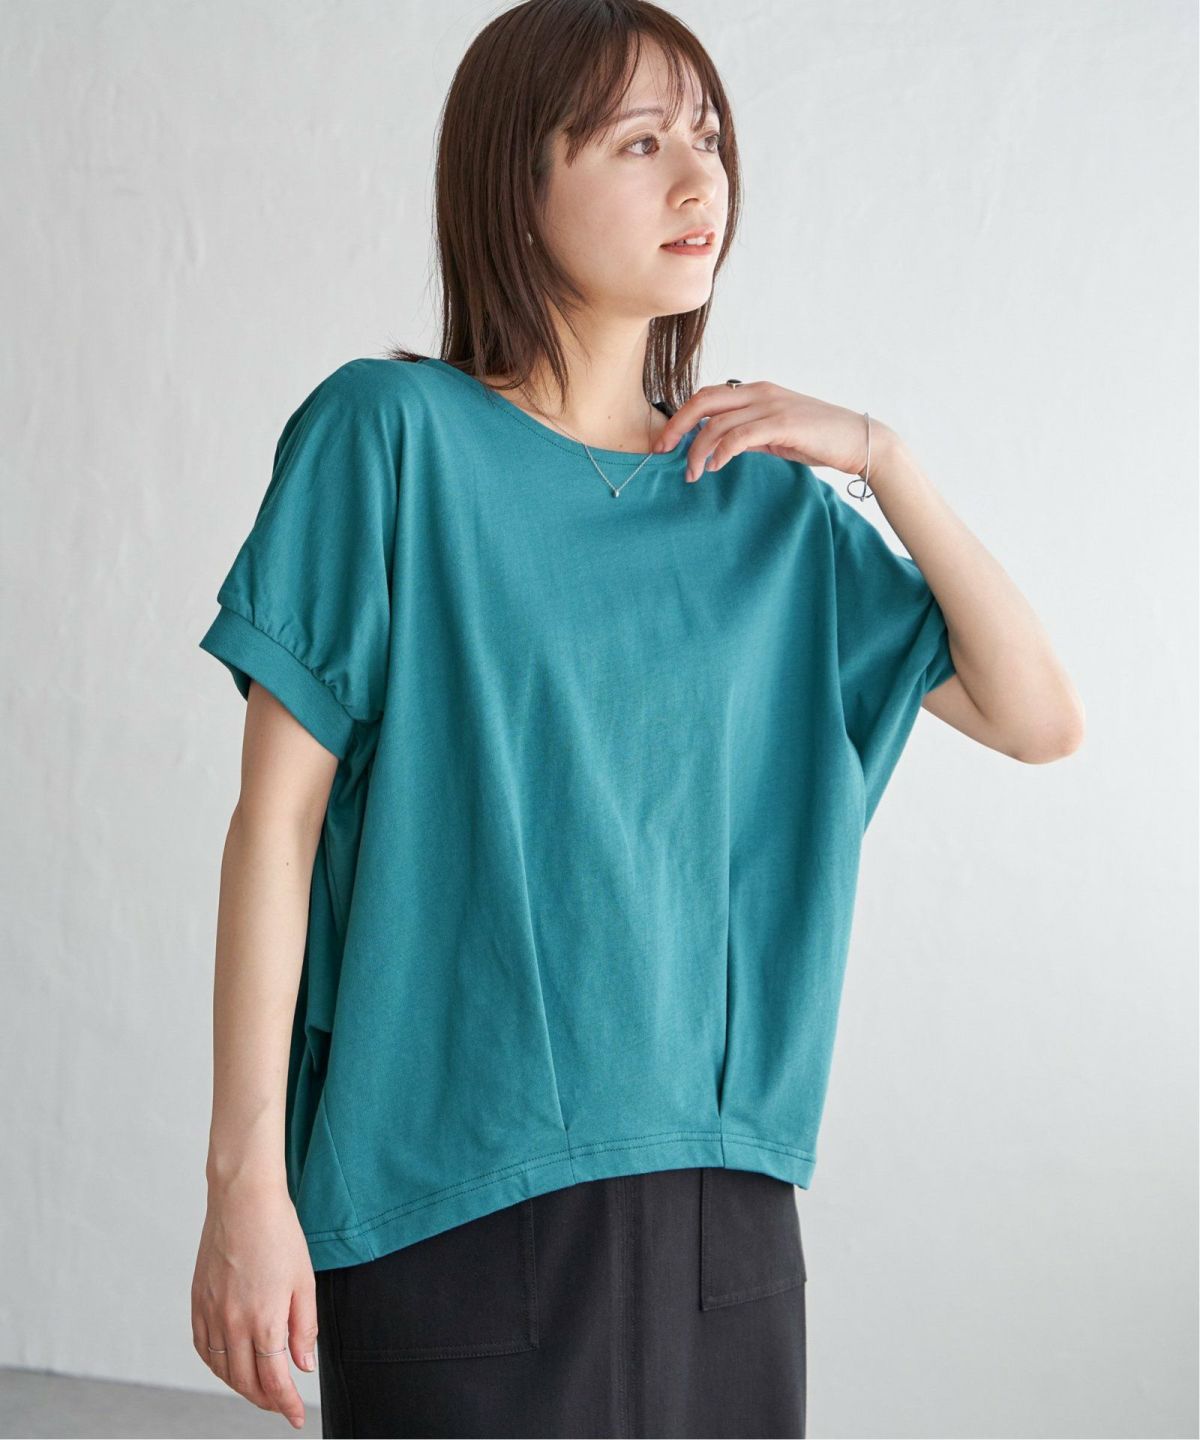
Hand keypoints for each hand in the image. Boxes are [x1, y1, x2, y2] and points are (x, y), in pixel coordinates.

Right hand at [191, 1177, 317, 1430]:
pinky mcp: (197, 1302)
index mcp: (263, 1319)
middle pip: (246, 1382)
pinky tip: (231, 1365)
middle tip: (281, 1404)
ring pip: (223, 1370)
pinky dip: (218, 1366)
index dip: (286, 1405)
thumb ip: (304, 1327)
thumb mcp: (304, 1281)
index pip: (274, 1380)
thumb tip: (302, 1366)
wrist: (243, 1200)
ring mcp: (210, 1313)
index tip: (297, 1418)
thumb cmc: (279, 1234)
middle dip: (266, 1399)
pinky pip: (204, 1349)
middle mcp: (232, 1322)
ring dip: (241, 1386)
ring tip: (260, 1388)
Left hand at [653, 380, 892, 483]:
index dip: (680, 417)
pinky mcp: (782, 424)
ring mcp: (771, 406)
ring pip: (717, 422)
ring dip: (697, 450)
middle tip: (661, 451)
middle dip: (676, 426)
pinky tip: (714, 467)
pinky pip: (739, 435)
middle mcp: (760, 392)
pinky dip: (721, 451)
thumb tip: (720, 447)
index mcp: (756, 391)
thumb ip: (748, 434)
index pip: (706, 396)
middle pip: (702, 401)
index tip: (665, 442)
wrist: (859, 441)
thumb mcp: (775, 435)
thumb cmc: (818, 440)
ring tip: (692, 473)